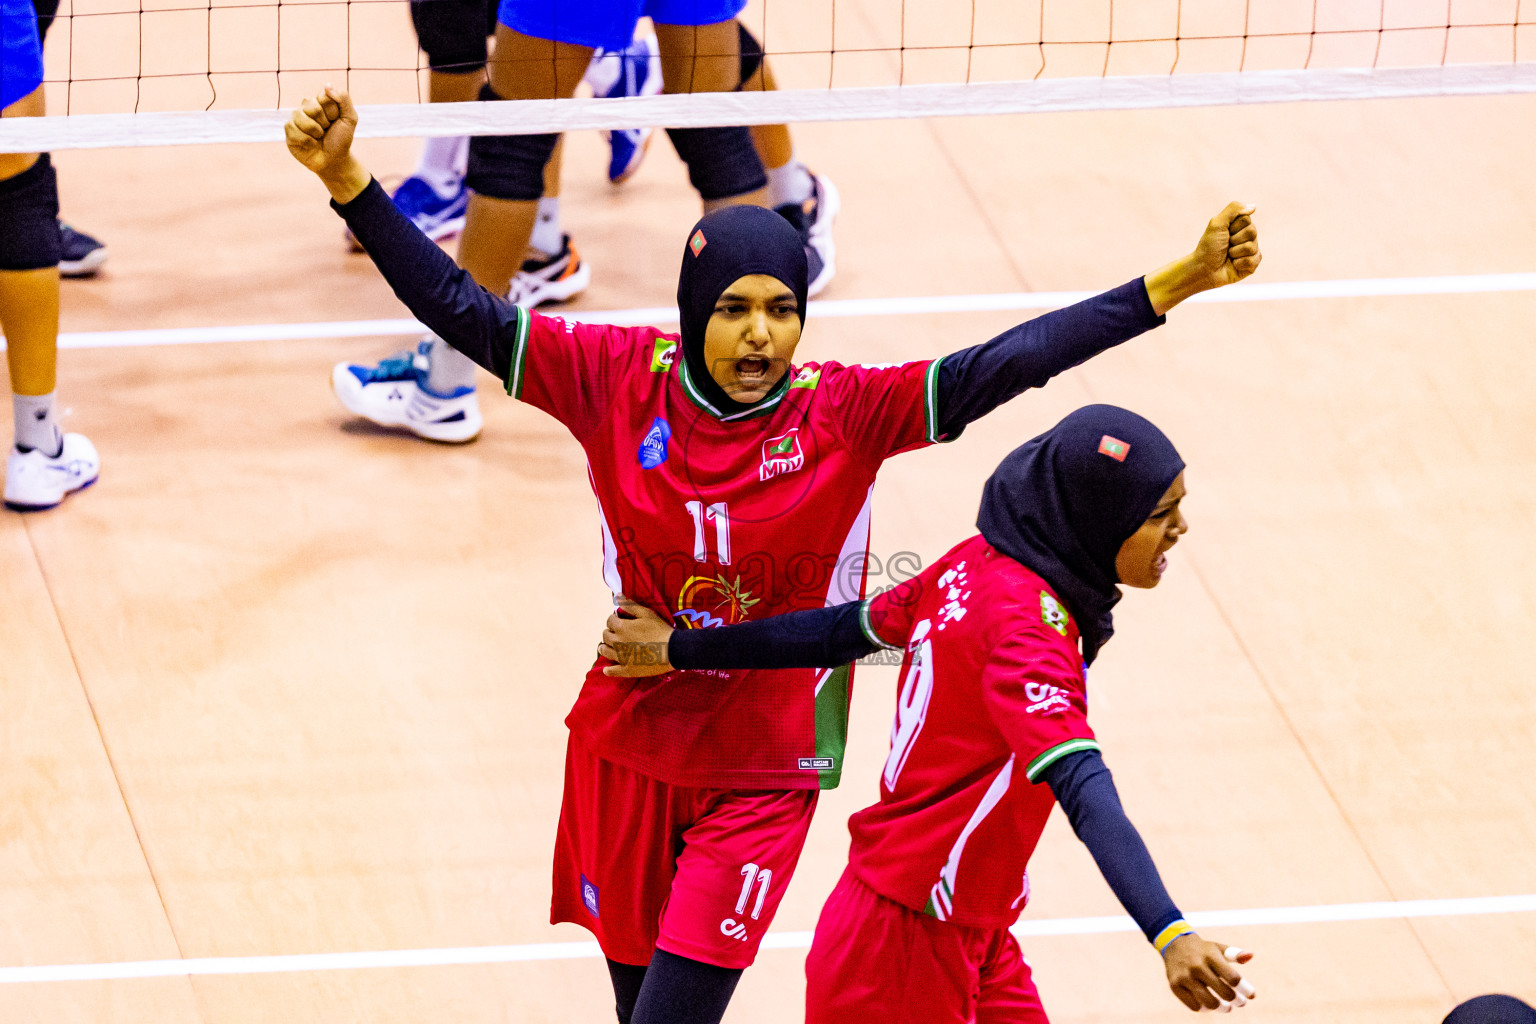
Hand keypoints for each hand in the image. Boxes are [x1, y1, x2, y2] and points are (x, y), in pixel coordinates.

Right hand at [285, 86, 369, 203]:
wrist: (334, 161)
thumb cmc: (341, 139)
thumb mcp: (349, 119)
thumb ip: (343, 99)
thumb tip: (327, 85)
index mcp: (321, 101)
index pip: (324, 96)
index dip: (332, 111)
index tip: (336, 119)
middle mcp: (307, 106)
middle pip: (312, 106)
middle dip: (324, 122)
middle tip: (327, 130)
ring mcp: (296, 118)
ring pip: (300, 117)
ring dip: (315, 131)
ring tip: (318, 137)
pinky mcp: (289, 130)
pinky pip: (294, 129)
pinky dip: (306, 140)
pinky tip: (310, 144)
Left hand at [599, 597, 675, 677]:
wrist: (672, 650)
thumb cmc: (660, 629)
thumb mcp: (646, 613)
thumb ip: (630, 605)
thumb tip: (617, 596)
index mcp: (621, 627)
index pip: (609, 621)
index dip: (613, 619)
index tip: (618, 620)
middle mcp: (618, 642)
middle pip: (605, 636)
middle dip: (609, 632)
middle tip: (615, 632)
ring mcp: (621, 657)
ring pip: (605, 652)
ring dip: (604, 648)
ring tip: (607, 647)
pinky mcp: (627, 670)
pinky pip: (613, 671)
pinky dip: (608, 670)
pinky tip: (607, 669)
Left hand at [1144, 202, 1261, 314]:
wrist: (1203, 269)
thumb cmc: (1209, 247)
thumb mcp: (1217, 224)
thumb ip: (1233, 209)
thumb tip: (1253, 206)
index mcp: (1240, 226)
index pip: (1247, 220)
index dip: (1234, 227)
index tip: (1224, 233)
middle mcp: (1247, 237)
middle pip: (1252, 232)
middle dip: (1235, 240)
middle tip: (1226, 245)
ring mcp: (1251, 251)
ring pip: (1252, 247)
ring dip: (1235, 252)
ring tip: (1228, 256)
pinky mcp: (1252, 265)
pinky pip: (1254, 260)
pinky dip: (1240, 263)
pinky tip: (1233, 265)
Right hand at [1163, 935, 1255, 1011]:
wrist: (1173, 944)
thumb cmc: (1203, 950)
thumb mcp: (1218, 948)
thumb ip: (1235, 953)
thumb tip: (1250, 956)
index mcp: (1210, 956)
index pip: (1233, 978)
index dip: (1245, 989)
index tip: (1251, 995)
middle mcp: (1197, 966)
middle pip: (1224, 993)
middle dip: (1236, 1000)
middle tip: (1240, 1002)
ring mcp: (1185, 977)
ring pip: (1210, 1003)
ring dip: (1222, 1008)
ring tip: (1226, 1007)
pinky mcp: (1175, 986)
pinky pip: (1194, 1006)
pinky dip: (1205, 1008)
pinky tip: (1209, 1005)